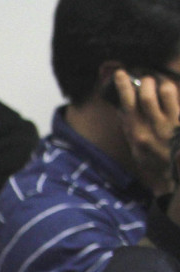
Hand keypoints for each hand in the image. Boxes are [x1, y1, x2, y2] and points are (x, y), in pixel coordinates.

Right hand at [113, 68, 179, 195]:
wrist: (173, 174)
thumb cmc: (152, 161)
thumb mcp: (135, 147)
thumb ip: (129, 127)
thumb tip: (121, 107)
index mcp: (136, 133)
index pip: (127, 104)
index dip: (123, 86)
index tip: (121, 72)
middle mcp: (152, 127)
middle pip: (146, 95)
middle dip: (145, 82)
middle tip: (146, 81)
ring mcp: (170, 124)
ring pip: (166, 92)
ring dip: (163, 85)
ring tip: (162, 87)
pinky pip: (179, 99)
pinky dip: (175, 94)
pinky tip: (172, 97)